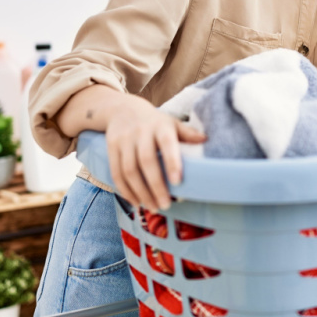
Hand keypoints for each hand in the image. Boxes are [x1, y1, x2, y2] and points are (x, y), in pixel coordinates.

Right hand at [104, 95, 205, 210]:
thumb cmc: (155, 122)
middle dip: (155, 185)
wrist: (123, 109)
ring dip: (141, 192)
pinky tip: (136, 202)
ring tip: (153, 207)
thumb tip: (205, 140)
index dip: (171, 162)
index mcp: (160, 126)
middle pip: (146, 161)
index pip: (166, 143)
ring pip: (129, 170)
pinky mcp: (111, 148)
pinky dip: (125, 190)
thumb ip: (187, 133)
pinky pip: (116, 172)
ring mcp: (124, 140)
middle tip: (165, 205)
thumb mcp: (171, 123)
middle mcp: (140, 132)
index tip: (177, 182)